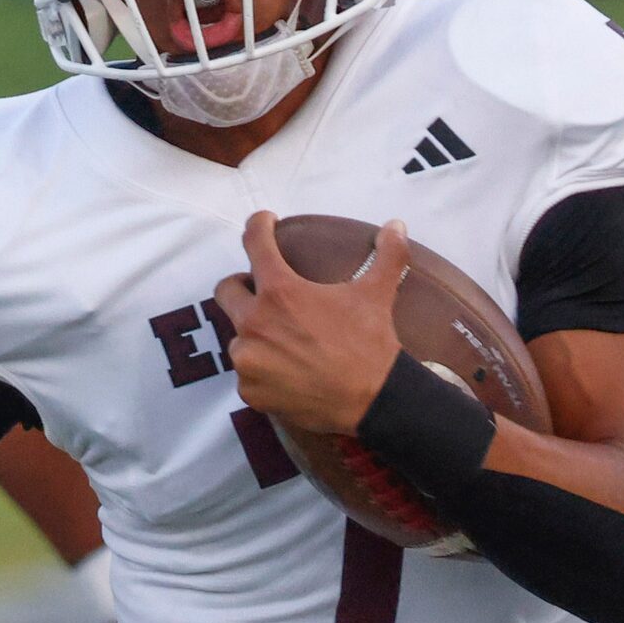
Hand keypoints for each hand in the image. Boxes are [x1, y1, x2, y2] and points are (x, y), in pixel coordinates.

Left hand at [214, 212, 405, 436]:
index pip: (254, 244)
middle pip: (226, 291)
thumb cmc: (371, 343)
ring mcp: (247, 359)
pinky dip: (263, 370)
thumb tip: (397, 225)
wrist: (373, 400)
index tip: (263, 222)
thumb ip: (387, 255)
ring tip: (285, 341)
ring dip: (255, 334)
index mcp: (279, 293)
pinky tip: (286, 372)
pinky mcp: (248, 390)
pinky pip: (247, 374)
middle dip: (242, 287)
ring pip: (238, 337)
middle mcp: (253, 323)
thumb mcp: (377, 294)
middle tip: (261, 290)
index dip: (258, 226)